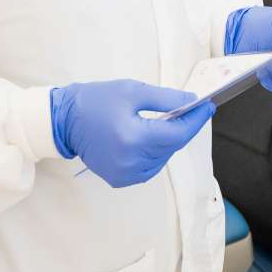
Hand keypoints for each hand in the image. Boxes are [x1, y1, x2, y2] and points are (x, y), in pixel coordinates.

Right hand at [51, 80, 214, 187]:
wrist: (63, 121)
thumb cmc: (96, 101)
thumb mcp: (133, 91)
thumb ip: (166, 99)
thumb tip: (192, 103)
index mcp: (134, 139)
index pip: (178, 134)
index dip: (196, 120)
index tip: (208, 107)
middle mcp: (131, 162)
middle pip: (172, 146)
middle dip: (183, 127)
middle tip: (190, 109)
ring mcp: (125, 174)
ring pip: (163, 158)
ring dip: (169, 141)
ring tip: (167, 122)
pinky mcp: (120, 179)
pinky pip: (150, 167)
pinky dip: (156, 153)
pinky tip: (151, 137)